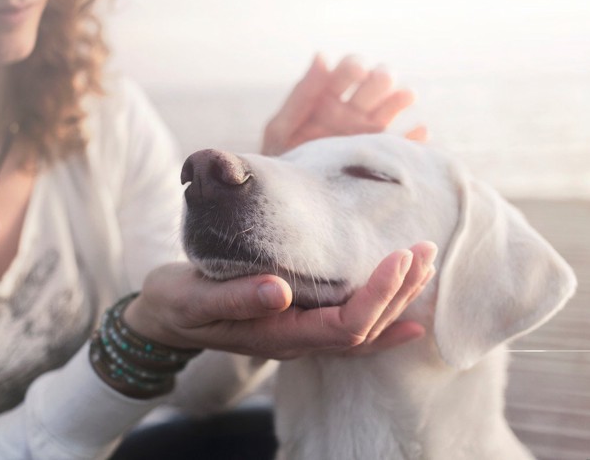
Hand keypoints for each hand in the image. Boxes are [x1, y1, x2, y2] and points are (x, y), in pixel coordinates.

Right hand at [123, 242, 436, 359]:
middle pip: (364, 328)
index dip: (378, 295)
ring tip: (423, 265)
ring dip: (397, 299)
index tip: (399, 257)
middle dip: (399, 291)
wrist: (165, 316)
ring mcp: (300, 333)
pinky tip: (408, 313)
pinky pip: (350, 327)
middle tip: (423, 250)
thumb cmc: (177, 304)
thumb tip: (279, 290)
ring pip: (363, 328)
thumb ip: (234, 299)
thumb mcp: (194, 299)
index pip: (344, 325)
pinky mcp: (298, 320)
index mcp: (278, 335)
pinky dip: (382, 318)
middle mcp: (297, 340)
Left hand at [262, 54, 427, 155]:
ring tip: (405, 96)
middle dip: (381, 77)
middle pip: (376, 82)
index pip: (348, 70)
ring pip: (393, 106)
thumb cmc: (281, 161)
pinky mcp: (380, 156)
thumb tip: (322, 55)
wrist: (291, 200)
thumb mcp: (282, 128)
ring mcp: (368, 133)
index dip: (355, 66)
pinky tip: (419, 132)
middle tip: (379, 82)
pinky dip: (415, 138)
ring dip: (400, 98)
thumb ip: (302, 94)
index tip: (357, 71)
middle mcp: (352, 111)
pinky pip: (405, 145)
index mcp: (328, 98)